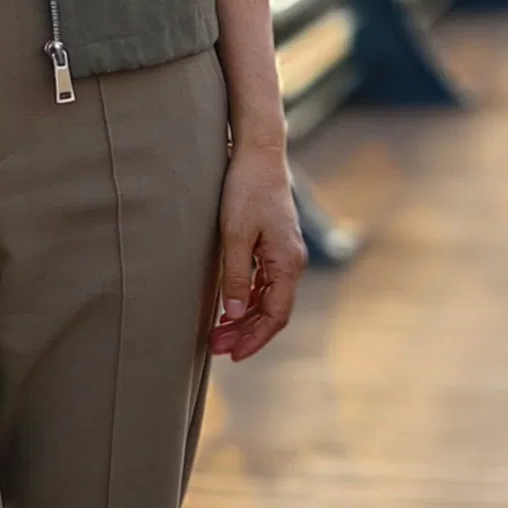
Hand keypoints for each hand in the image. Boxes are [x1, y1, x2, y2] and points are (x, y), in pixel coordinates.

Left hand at [209, 140, 305, 361]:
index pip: (275, 315)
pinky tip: (229, 306)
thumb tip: (234, 314)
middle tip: (215, 347)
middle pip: (273, 311)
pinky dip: (247, 299)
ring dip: (244, 318)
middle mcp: (292, 262)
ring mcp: (284, 253)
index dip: (255, 338)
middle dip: (246, 333)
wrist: (258, 153)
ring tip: (217, 332)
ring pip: (268, 298)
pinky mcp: (274, 245)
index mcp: (288, 263)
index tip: (232, 354)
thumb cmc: (246, 189)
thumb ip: (236, 275)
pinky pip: (264, 283)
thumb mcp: (235, 234)